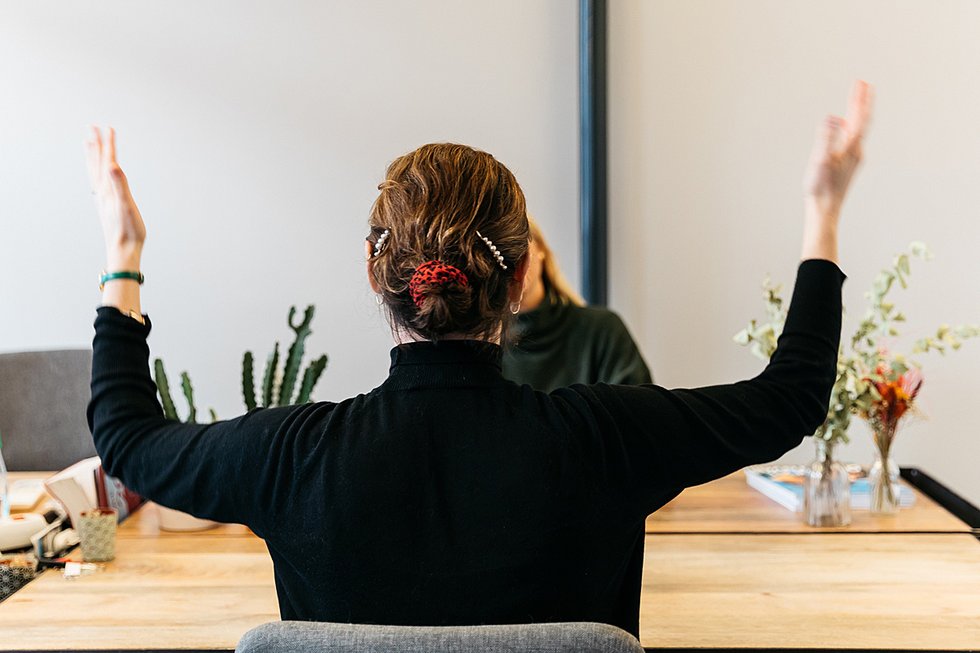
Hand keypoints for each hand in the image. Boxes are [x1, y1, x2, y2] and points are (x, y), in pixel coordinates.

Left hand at [86, 126, 145, 267]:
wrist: (123, 251)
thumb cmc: (128, 231)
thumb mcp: (126, 206)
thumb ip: (120, 185)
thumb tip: (113, 166)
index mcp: (108, 189)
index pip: (108, 161)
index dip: (109, 144)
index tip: (108, 128)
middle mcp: (103, 192)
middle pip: (97, 164)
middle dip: (97, 145)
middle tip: (93, 128)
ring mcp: (103, 199)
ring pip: (96, 173)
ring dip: (94, 157)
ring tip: (91, 145)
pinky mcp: (106, 206)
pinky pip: (99, 183)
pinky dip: (97, 173)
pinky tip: (99, 174)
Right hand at [803, 80, 873, 220]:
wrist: (825, 210)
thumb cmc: (820, 187)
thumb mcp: (820, 160)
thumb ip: (826, 138)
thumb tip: (832, 118)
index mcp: (852, 148)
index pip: (860, 118)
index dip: (861, 100)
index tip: (863, 83)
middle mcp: (857, 151)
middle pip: (861, 121)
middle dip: (860, 102)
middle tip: (861, 83)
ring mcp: (854, 158)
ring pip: (857, 130)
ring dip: (856, 113)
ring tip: (854, 100)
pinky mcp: (848, 165)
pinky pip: (852, 139)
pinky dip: (850, 127)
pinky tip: (844, 128)